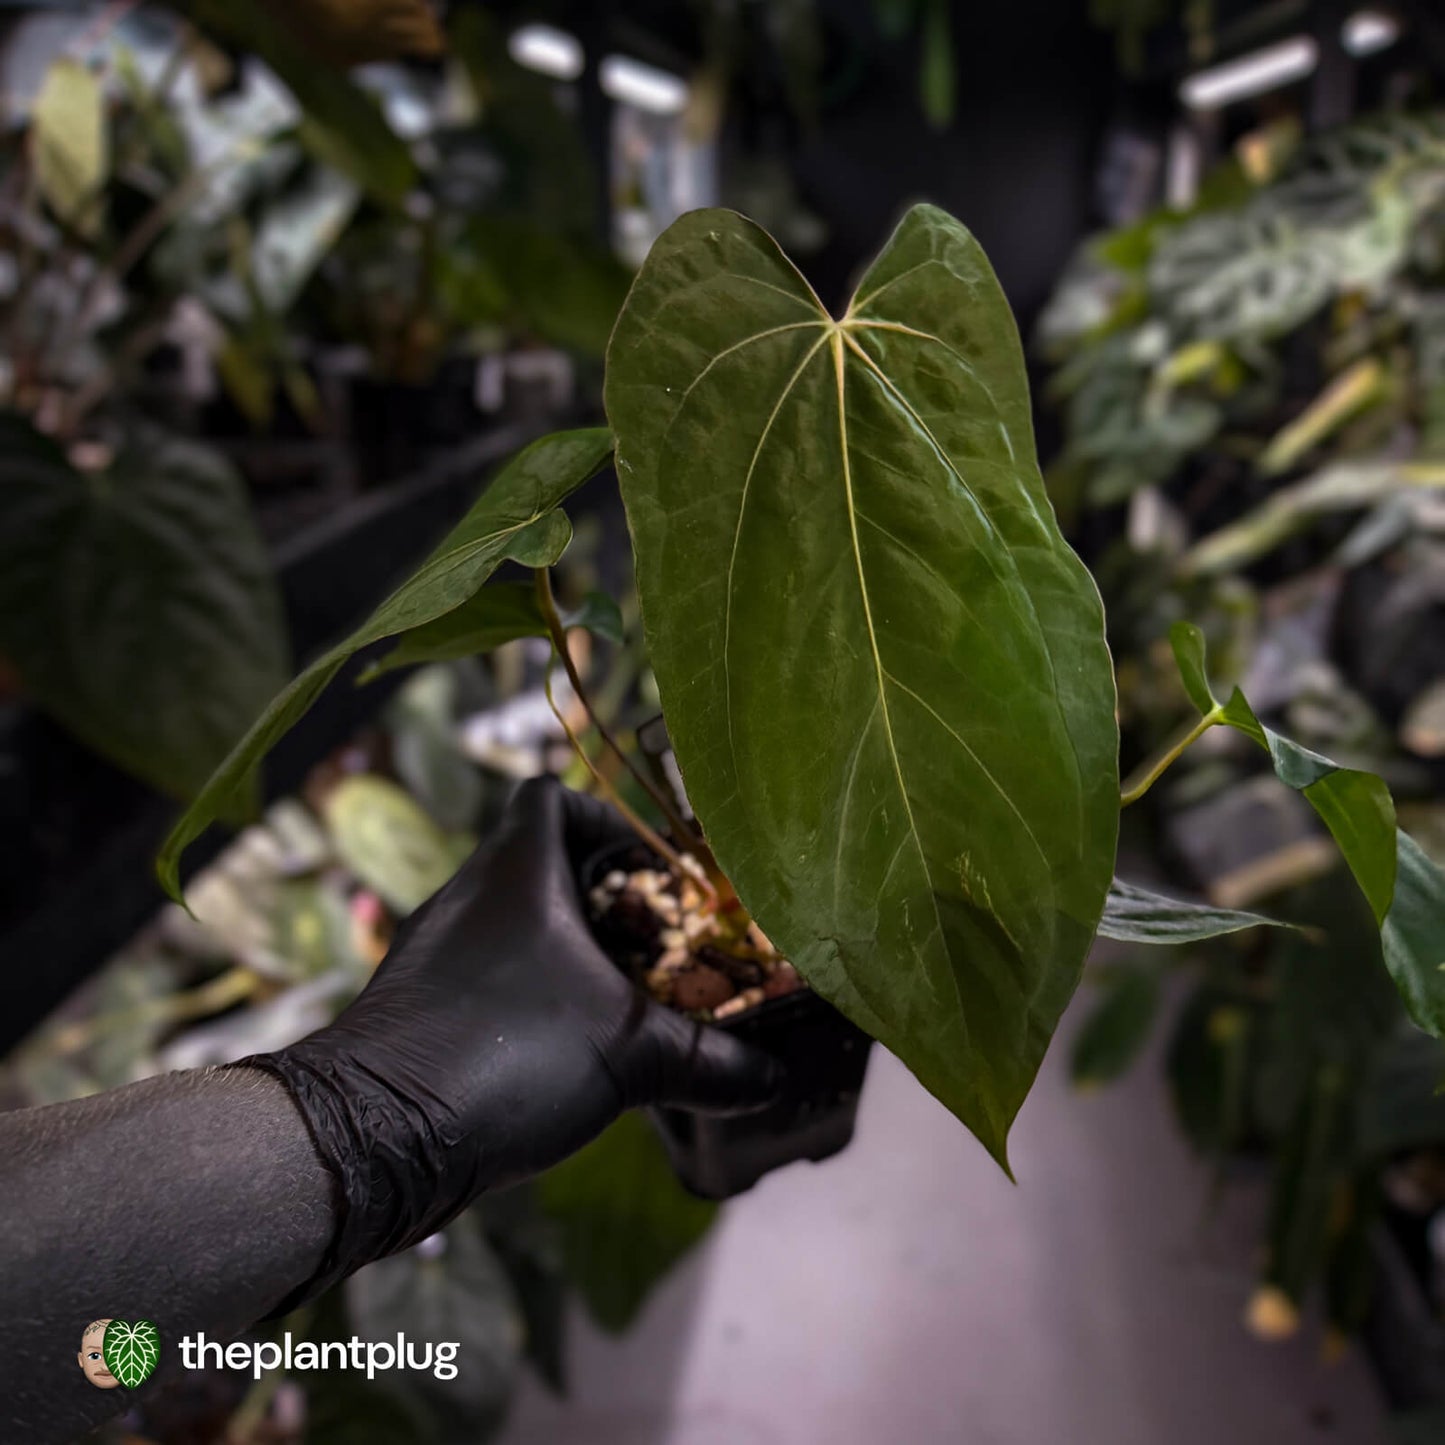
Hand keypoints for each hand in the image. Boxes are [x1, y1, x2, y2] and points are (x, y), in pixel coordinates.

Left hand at [244, 775, 779, 1307]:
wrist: (373, 1137)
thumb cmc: (506, 1055)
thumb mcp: (630, 1055)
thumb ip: (709, 1059)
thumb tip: (772, 1075)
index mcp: (516, 871)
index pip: (550, 795)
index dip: (607, 818)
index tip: (653, 873)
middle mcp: (467, 896)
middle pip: (541, 864)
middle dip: (605, 902)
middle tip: (656, 947)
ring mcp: (434, 952)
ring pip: (514, 926)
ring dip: (568, 954)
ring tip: (622, 1003)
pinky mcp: (416, 1006)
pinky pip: (487, 975)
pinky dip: (530, 996)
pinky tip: (569, 1050)